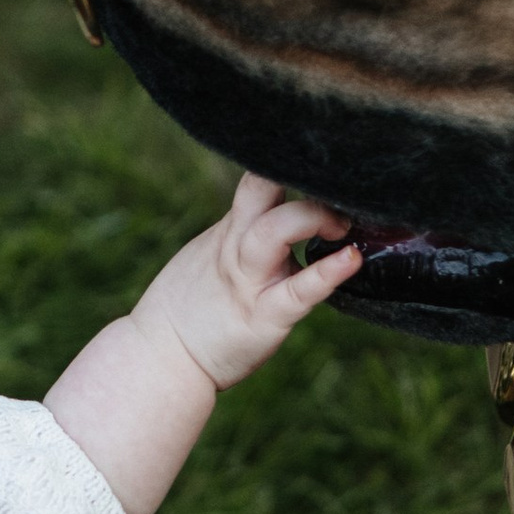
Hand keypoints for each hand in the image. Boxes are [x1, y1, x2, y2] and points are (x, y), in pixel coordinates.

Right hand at [45, 176, 359, 513]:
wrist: (162, 358)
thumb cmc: (191, 309)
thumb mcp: (211, 255)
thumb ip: (243, 232)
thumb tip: (280, 214)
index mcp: (230, 231)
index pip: (257, 179)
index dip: (286, 160)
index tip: (320, 155)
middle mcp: (237, 247)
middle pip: (261, 189)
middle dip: (301, 180)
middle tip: (337, 192)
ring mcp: (250, 281)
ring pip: (276, 229)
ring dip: (313, 216)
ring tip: (343, 225)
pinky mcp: (264, 317)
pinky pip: (300, 290)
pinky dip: (329, 272)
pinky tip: (351, 259)